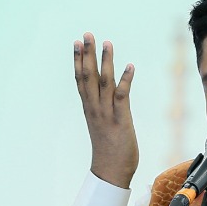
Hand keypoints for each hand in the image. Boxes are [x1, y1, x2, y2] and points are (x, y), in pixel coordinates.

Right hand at [74, 32, 137, 188]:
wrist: (110, 171)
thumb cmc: (109, 150)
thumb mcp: (102, 124)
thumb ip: (102, 109)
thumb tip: (106, 97)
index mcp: (90, 108)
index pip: (81, 79)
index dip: (78, 60)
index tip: (77, 43)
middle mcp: (95, 108)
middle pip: (88, 76)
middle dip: (87, 54)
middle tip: (86, 34)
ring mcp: (106, 113)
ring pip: (103, 82)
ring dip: (105, 61)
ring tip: (107, 42)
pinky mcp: (120, 119)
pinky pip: (122, 96)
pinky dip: (125, 80)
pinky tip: (130, 66)